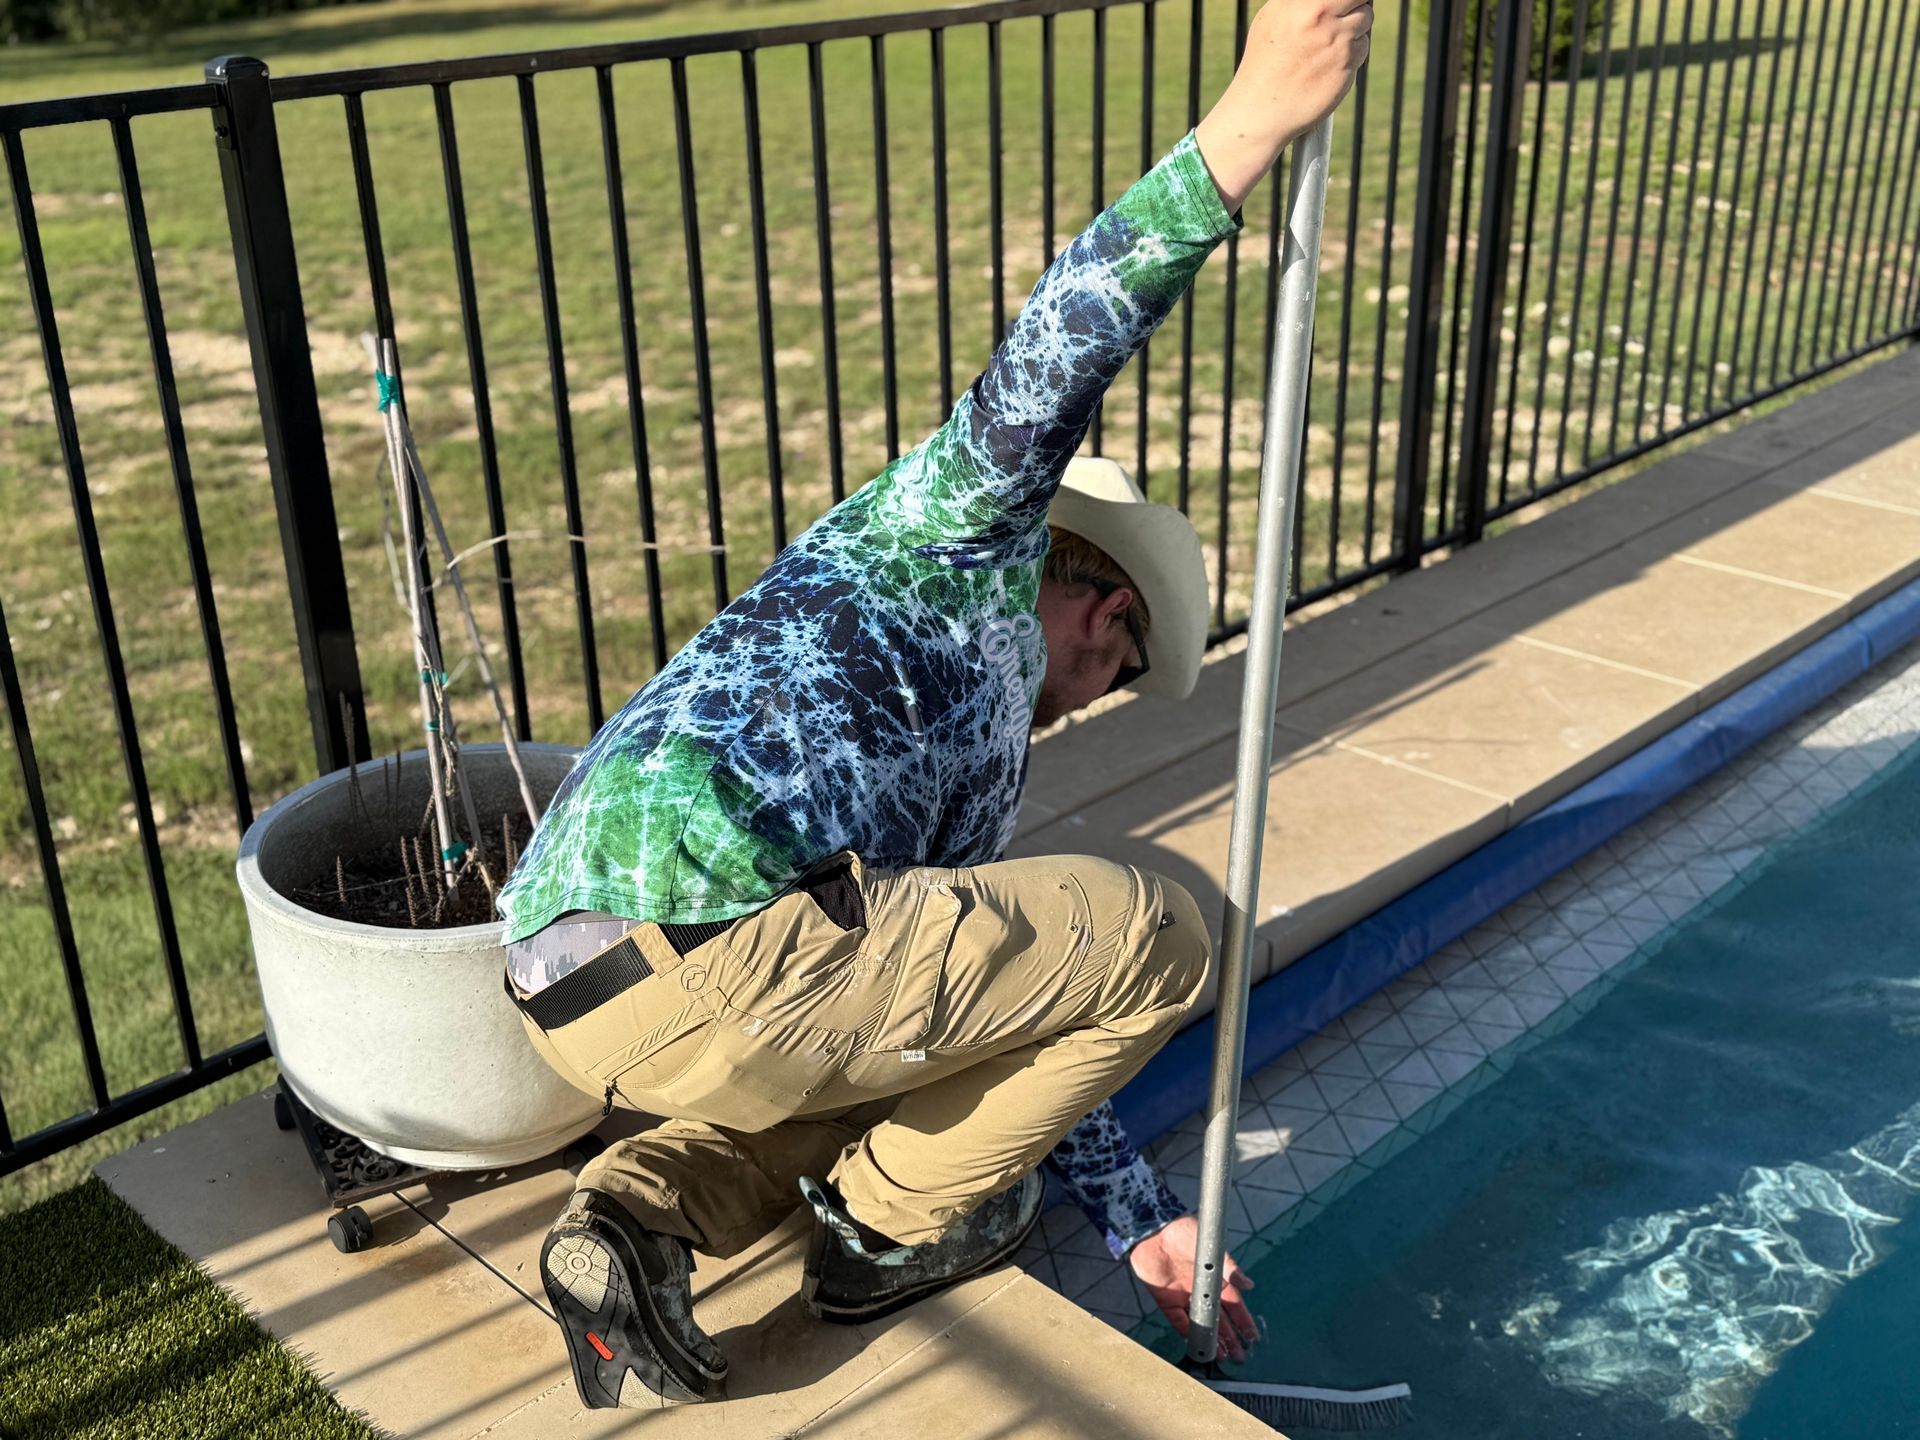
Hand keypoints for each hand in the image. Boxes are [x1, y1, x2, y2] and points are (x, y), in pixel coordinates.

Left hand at [1127, 1214, 1259, 1362]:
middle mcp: (1202, 1289)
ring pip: (1201, 1322)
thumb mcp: (1211, 1246)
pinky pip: (1178, 1321)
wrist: (1151, 1229)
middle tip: (1240, 1356)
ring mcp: (1184, 1296)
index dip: (1243, 1320)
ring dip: (1212, 1339)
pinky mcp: (1166, 1300)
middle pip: (1219, 1318)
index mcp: (1215, 1277)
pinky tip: (1196, 1345)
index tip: (1252, 1336)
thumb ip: (1229, 1266)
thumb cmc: (1184, 1232)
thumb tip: (1249, 1285)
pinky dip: (1187, 1333)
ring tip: (1223, 1356)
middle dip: (1231, 1337)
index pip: (1233, 1304)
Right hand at [1195, 0, 1372, 209]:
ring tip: (1330, 46)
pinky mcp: (1347, 62)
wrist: (1260, 110)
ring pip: (1366, 19)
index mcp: (1297, 1)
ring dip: (1355, 28)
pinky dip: (1354, 54)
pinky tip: (1330, 66)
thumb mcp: (1272, 19)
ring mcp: (1335, 38)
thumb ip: (1300, 2)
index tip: (1344, 5)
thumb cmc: (1264, 65)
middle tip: (1342, 19)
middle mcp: (1317, 14)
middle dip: (1356, 4)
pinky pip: (1363, 47)